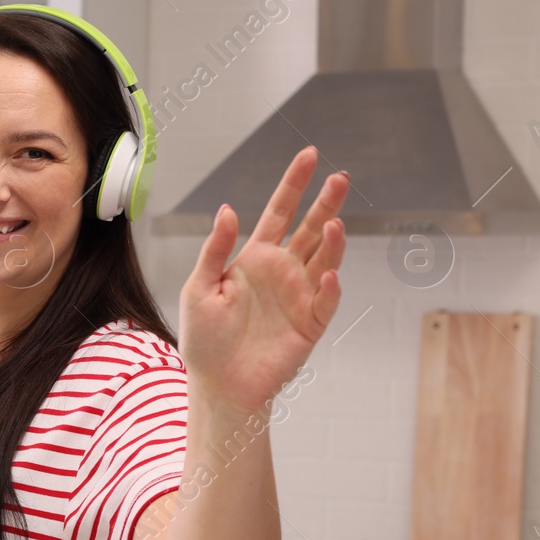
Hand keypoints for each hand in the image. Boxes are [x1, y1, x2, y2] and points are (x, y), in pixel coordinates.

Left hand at [178, 146, 347, 414]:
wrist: (218, 384)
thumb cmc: (204, 339)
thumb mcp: (199, 288)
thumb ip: (215, 250)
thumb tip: (228, 209)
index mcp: (255, 258)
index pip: (280, 212)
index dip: (294, 184)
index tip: (309, 155)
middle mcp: (282, 271)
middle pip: (310, 229)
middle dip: (326, 203)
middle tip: (341, 177)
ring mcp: (299, 296)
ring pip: (324, 259)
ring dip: (332, 242)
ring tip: (334, 223)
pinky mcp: (310, 324)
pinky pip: (326, 300)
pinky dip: (329, 286)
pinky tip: (327, 273)